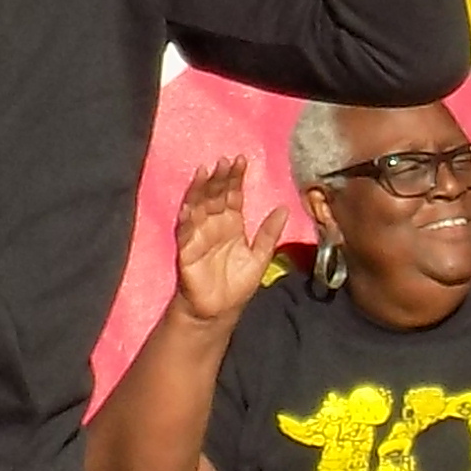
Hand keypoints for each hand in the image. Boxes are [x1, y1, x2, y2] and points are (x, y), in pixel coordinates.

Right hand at [170, 157, 273, 323]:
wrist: (219, 311)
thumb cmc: (237, 285)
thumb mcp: (260, 257)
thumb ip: (270, 233)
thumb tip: (284, 208)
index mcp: (232, 224)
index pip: (233, 195)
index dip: (236, 178)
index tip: (241, 160)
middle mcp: (214, 225)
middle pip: (215, 196)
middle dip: (219, 178)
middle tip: (224, 161)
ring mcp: (198, 236)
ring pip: (197, 207)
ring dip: (200, 190)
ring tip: (204, 171)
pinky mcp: (186, 251)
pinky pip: (185, 232)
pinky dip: (186, 218)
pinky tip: (189, 205)